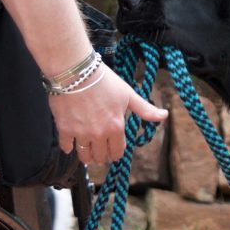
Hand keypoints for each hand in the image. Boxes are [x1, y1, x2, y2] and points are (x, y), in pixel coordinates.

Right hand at [49, 64, 167, 165]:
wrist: (76, 72)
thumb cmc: (104, 81)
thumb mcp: (128, 94)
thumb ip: (145, 109)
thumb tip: (164, 115)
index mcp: (116, 127)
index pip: (117, 152)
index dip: (115, 153)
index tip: (113, 150)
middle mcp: (99, 134)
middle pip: (100, 157)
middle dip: (102, 156)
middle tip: (100, 152)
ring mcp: (81, 133)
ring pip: (84, 156)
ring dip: (86, 156)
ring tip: (86, 151)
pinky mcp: (64, 129)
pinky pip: (66, 146)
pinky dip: (68, 147)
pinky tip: (70, 144)